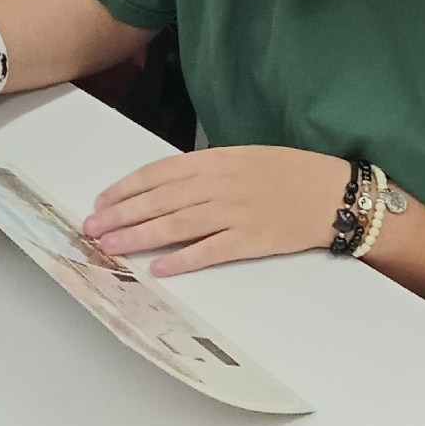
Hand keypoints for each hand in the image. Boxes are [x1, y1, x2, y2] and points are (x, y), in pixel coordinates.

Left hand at [81, 146, 349, 276]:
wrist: (333, 192)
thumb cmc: (290, 173)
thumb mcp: (243, 157)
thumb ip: (206, 170)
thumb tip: (166, 186)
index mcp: (215, 160)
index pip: (158, 174)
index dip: (125, 189)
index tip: (101, 202)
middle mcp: (219, 184)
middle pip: (159, 201)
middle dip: (120, 215)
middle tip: (91, 229)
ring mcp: (234, 213)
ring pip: (175, 226)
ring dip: (139, 236)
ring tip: (111, 246)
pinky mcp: (250, 240)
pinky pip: (208, 251)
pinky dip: (181, 260)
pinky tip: (158, 268)